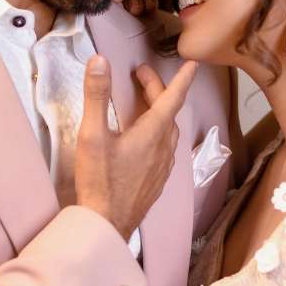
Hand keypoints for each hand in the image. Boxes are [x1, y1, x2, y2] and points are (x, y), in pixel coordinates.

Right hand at [75, 56, 196, 240]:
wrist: (107, 224)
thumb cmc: (100, 180)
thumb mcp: (92, 135)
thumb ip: (97, 96)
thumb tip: (100, 60)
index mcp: (152, 133)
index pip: (173, 97)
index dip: (182, 78)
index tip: (192, 64)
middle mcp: (164, 148)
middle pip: (168, 112)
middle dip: (157, 89)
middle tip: (139, 76)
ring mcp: (163, 167)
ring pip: (169, 131)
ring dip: (160, 111)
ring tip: (144, 103)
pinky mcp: (158, 181)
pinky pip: (165, 148)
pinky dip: (159, 132)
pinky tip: (146, 138)